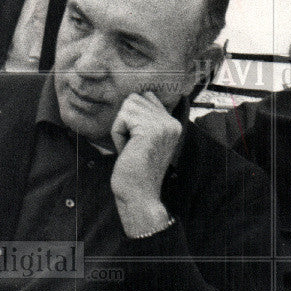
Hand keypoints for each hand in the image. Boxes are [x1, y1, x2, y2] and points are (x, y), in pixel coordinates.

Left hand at [110, 91, 181, 236]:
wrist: (140, 195)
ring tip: (131, 148)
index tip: (137, 139)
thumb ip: (146, 118)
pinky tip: (128, 150)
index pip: (147, 96)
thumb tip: (134, 95)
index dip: (133, 115)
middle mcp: (171, 121)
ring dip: (121, 127)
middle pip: (134, 98)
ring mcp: (162, 124)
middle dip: (126, 121)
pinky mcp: (149, 130)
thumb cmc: (136, 169)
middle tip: (133, 145)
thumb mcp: (146, 138)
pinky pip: (121, 119)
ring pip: (126, 106)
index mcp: (173, 123)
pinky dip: (117, 134)